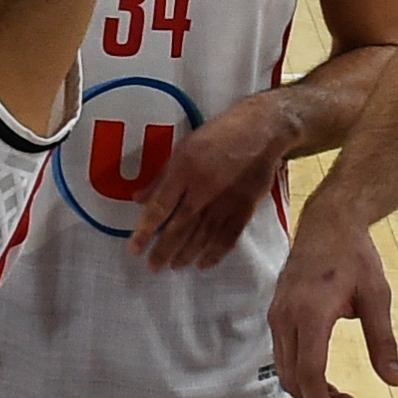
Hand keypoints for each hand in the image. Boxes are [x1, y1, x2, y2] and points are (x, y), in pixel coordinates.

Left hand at [130, 92, 295, 271]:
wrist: (262, 131)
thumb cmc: (219, 134)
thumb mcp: (184, 147)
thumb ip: (161, 176)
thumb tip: (138, 198)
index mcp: (184, 170)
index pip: (159, 207)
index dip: (145, 231)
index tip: (134, 249)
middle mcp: (203, 189)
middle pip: (179, 228)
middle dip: (163, 250)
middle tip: (153, 267)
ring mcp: (225, 202)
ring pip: (201, 237)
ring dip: (186, 255)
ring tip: (174, 266)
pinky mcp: (245, 209)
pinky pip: (227, 238)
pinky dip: (215, 253)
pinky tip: (203, 263)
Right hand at [266, 199, 397, 397]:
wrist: (328, 222)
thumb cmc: (355, 256)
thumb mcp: (377, 296)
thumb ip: (382, 340)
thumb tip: (394, 380)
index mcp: (311, 313)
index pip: (310, 373)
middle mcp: (286, 317)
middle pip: (295, 378)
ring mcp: (278, 316)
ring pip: (288, 371)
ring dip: (313, 394)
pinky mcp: (279, 315)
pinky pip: (287, 356)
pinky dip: (306, 376)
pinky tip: (330, 384)